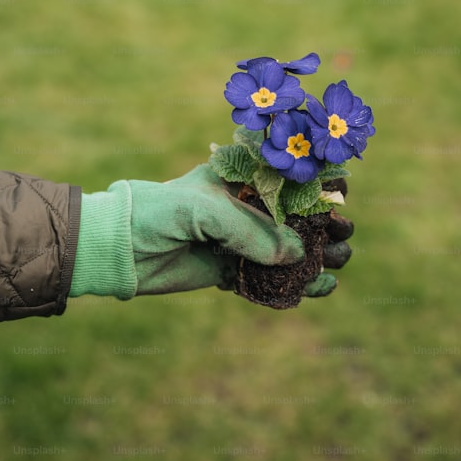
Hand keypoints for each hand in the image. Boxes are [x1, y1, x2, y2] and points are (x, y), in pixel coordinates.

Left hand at [128, 165, 352, 299]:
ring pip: (289, 248)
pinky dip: (296, 284)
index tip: (340, 192)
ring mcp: (239, 239)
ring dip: (317, 255)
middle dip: (325, 222)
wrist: (118, 249)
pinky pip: (270, 279)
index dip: (317, 180)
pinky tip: (322, 287)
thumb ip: (251, 231)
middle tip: (342, 234)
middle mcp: (244, 205)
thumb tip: (296, 255)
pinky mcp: (230, 270)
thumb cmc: (158, 212)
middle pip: (297, 213)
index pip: (288, 173)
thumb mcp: (205, 211)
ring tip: (337, 263)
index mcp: (239, 176)